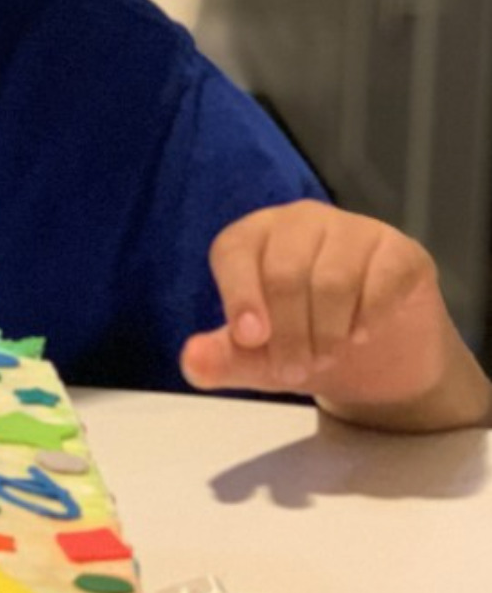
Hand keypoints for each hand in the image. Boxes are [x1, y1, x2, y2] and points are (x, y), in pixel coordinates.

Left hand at [180, 200, 491, 431]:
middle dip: (287, 334)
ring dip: (326, 334)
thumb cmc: (300, 344)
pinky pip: (382, 281)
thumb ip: (221, 359)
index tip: (249, 340)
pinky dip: (369, 318)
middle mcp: (300, 221)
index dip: (239, 295)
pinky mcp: (400, 251)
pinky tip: (360, 335)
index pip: (235, 250)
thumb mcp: (255, 360)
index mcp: (254, 236)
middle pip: (285, 273)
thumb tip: (191, 362)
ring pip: (333, 280)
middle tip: (293, 371)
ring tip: (324, 357)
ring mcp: (353, 230)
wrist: (376, 359)